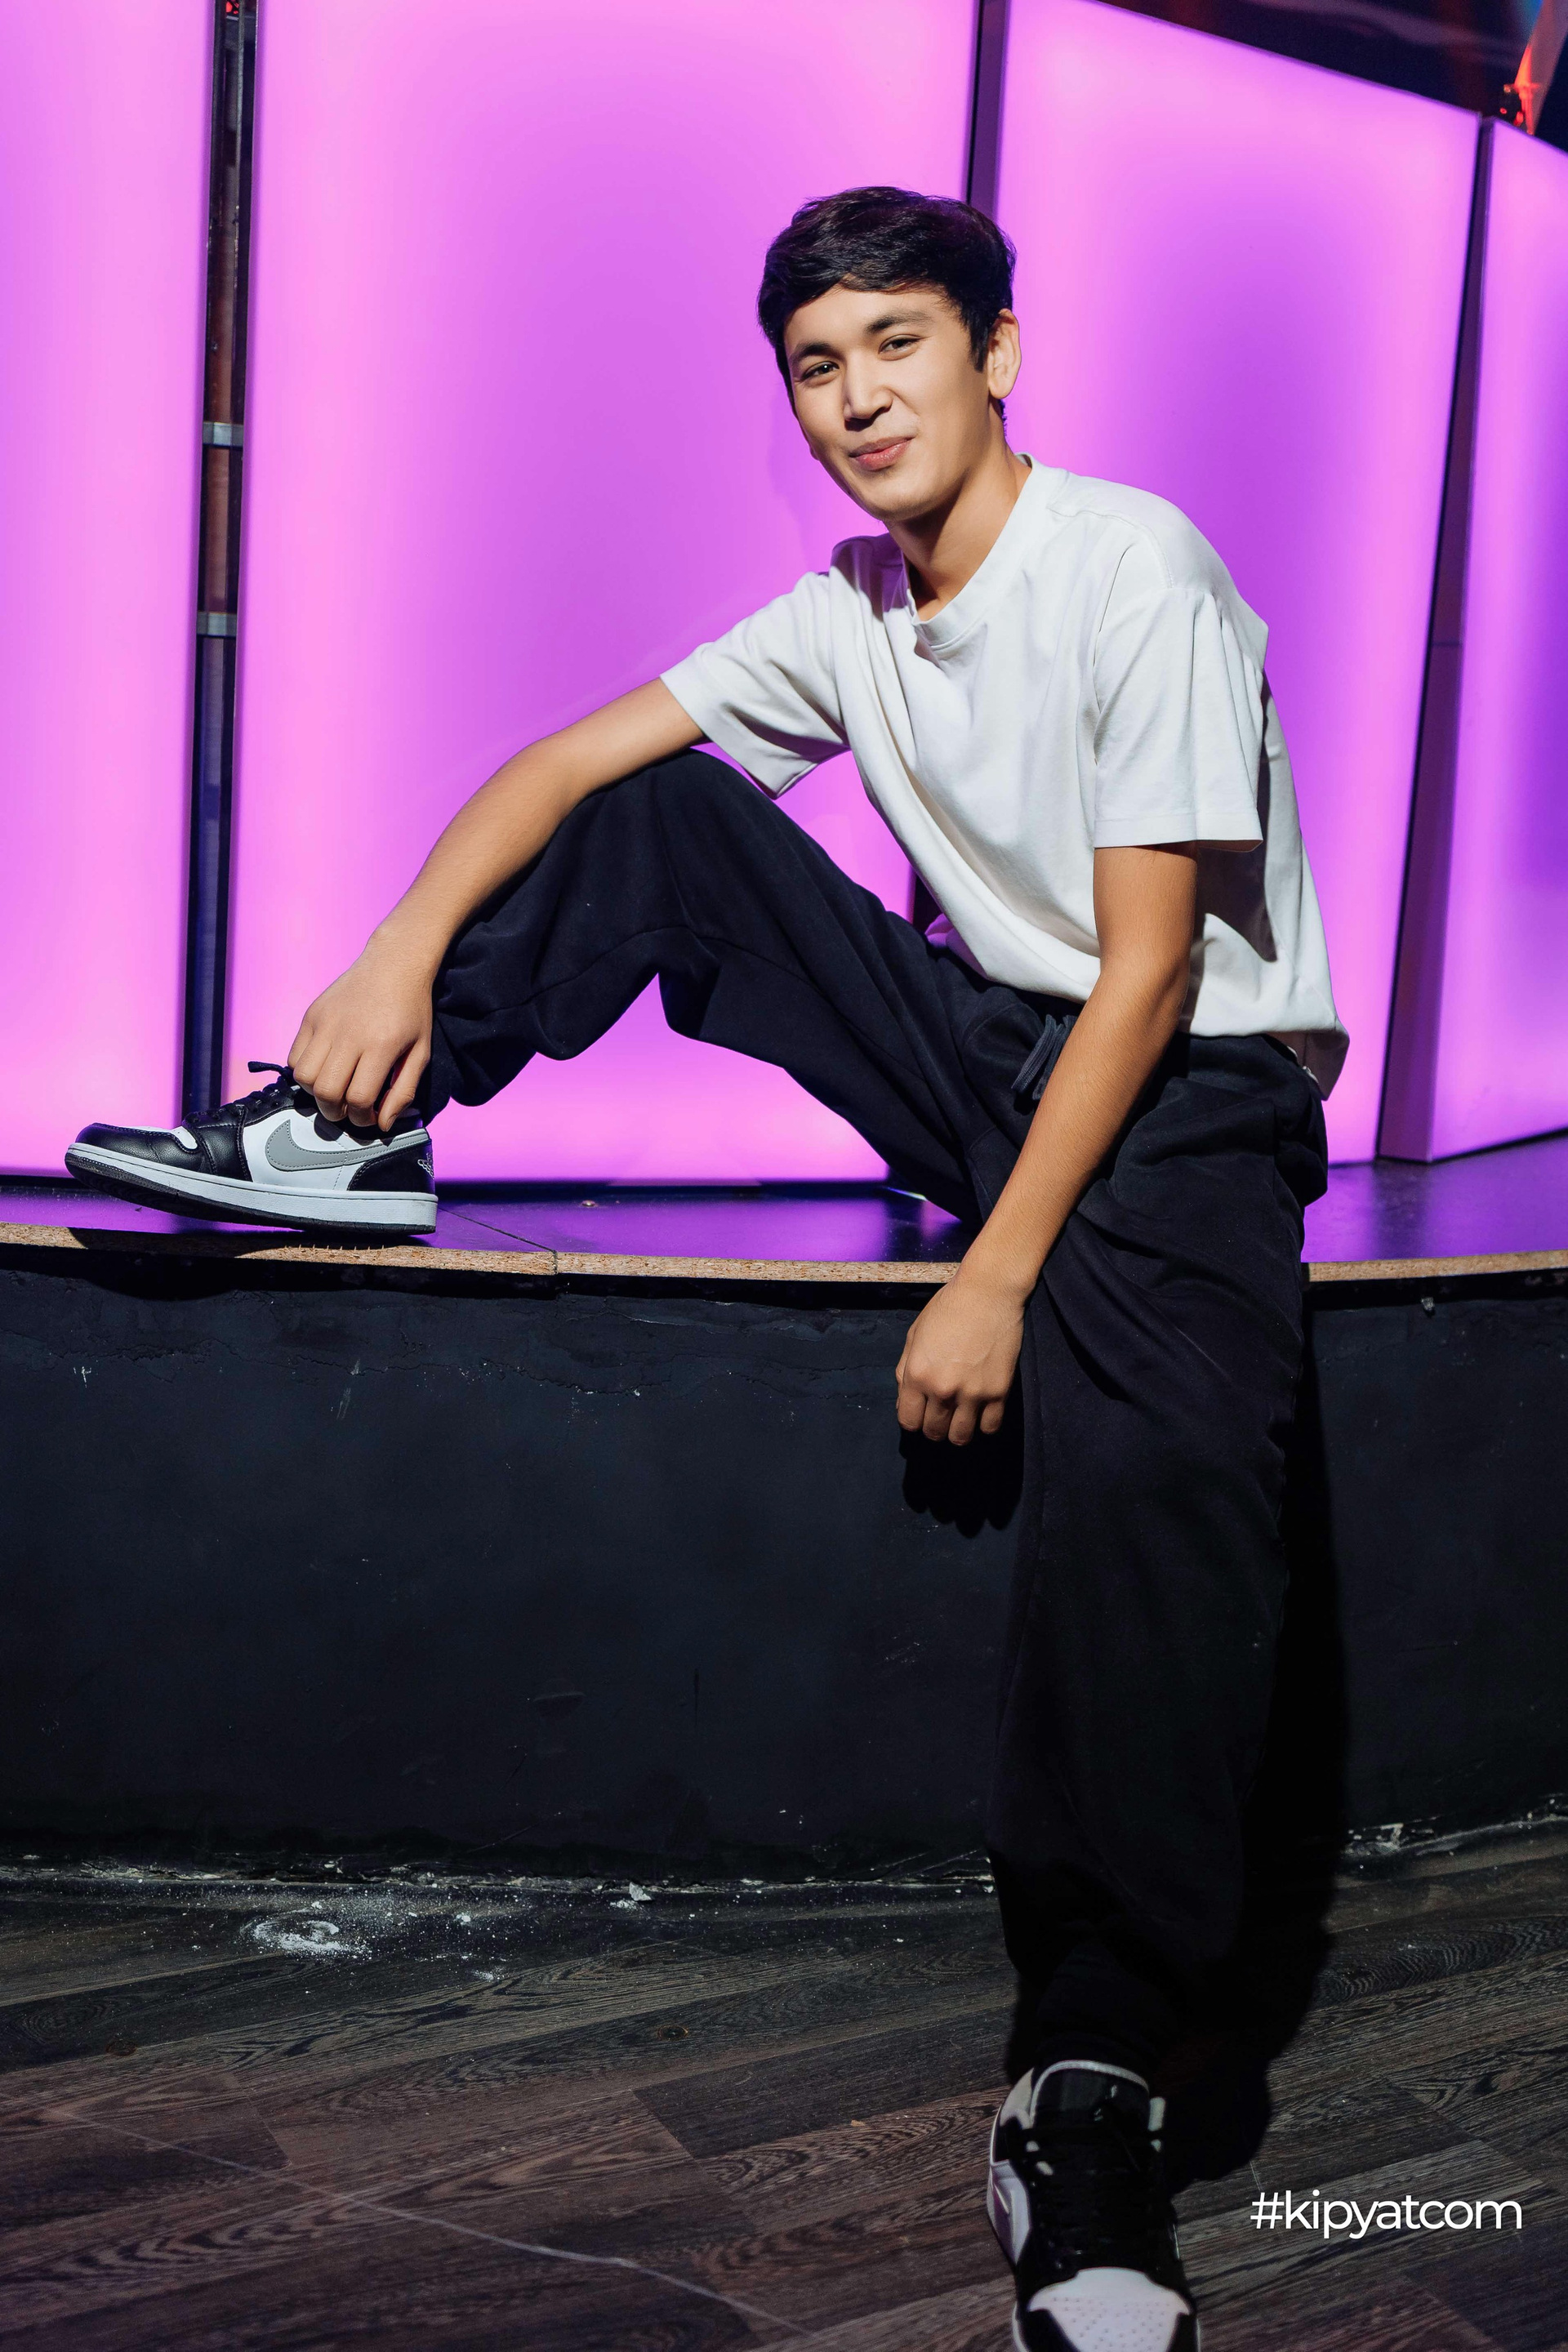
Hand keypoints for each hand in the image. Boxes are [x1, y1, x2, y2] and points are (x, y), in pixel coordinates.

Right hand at [287, 929, 438, 1129]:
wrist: (393, 965)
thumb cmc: (412, 1012)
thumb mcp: (420, 1053)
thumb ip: (403, 1092)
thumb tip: (383, 1124)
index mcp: (380, 1046)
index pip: (358, 1099)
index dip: (362, 1118)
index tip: (369, 1115)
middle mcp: (348, 1035)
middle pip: (326, 1092)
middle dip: (335, 1112)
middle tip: (347, 1108)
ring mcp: (325, 1024)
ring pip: (303, 1077)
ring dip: (316, 1092)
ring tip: (334, 1087)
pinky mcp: (311, 1016)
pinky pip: (294, 1056)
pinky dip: (303, 1071)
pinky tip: (324, 1068)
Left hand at [894, 1265, 1026, 1444]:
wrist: (987, 1293)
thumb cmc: (948, 1308)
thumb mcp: (915, 1335)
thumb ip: (906, 1371)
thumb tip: (904, 1401)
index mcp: (917, 1374)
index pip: (908, 1421)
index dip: (914, 1420)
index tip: (921, 1412)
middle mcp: (942, 1389)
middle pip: (934, 1432)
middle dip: (934, 1427)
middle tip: (942, 1415)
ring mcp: (972, 1393)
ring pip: (961, 1437)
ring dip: (958, 1432)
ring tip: (961, 1419)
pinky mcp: (999, 1392)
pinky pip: (990, 1427)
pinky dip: (984, 1425)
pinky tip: (981, 1413)